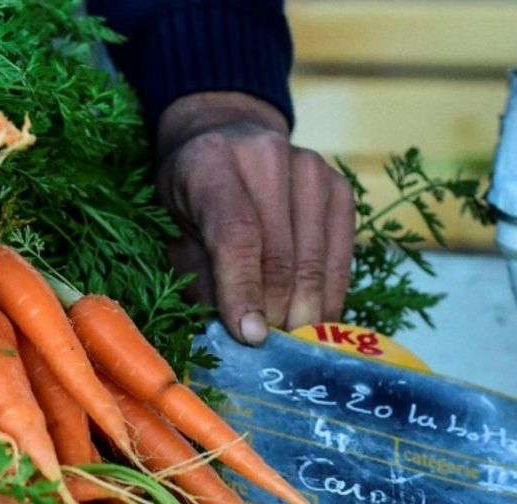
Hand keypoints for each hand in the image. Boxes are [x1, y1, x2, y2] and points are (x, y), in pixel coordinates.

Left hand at [154, 92, 355, 344]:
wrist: (228, 136)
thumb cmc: (191, 196)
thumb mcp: (176, 231)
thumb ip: (201, 277)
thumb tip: (235, 335)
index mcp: (210, 164)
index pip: (236, 235)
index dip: (244, 290)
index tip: (250, 337)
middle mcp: (265, 157)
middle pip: (281, 253)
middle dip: (276, 312)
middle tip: (270, 352)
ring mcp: (310, 168)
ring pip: (314, 257)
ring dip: (305, 309)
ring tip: (292, 342)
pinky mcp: (340, 186)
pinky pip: (340, 253)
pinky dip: (329, 293)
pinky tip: (317, 320)